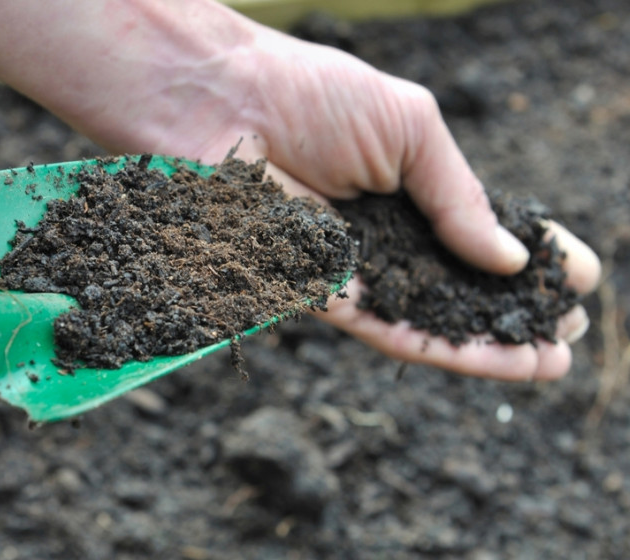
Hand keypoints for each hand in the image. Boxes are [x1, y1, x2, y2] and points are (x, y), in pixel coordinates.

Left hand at [0, 0, 599, 379]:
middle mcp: (377, 234)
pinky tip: (494, 358)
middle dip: (514, 311)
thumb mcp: (409, 131)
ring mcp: (347, 267)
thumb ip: (456, 196)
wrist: (216, 101)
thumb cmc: (308, 95)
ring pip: (427, 320)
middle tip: (571, 328)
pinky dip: (442, 348)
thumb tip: (509, 257)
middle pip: (454, 286)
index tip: (576, 275)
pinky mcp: (313, 294)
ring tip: (552, 358)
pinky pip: (386, 328)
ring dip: (489, 345)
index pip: (474, 232)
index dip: (524, 254)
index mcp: (402, 187)